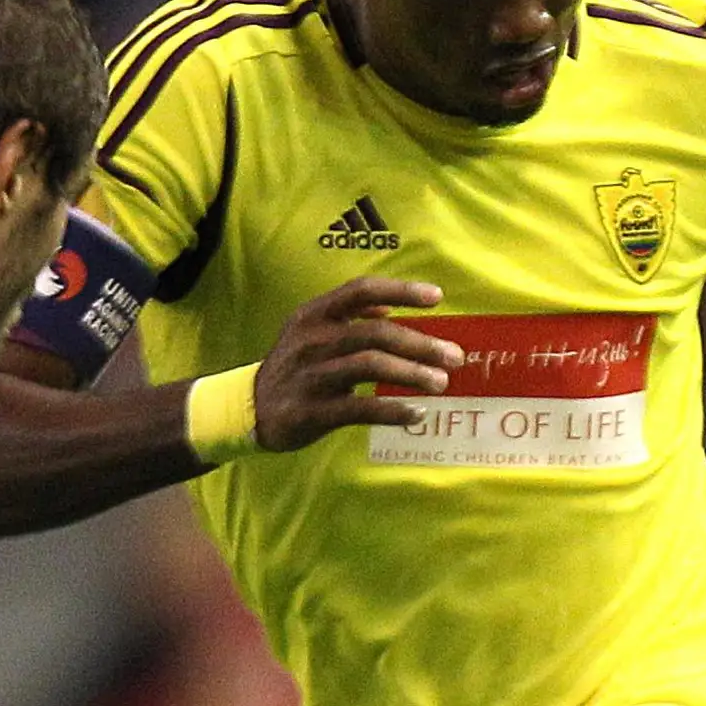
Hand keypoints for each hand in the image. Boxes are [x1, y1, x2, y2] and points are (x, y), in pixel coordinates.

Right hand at [258, 276, 454, 448]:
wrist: (251, 408)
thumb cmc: (296, 366)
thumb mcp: (311, 331)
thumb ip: (347, 316)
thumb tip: (389, 307)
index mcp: (315, 314)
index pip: (361, 291)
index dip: (401, 291)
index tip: (437, 297)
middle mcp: (312, 339)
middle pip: (375, 333)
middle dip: (420, 343)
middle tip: (454, 356)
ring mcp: (311, 375)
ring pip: (369, 366)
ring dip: (411, 373)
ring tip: (441, 383)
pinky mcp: (311, 410)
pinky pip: (359, 409)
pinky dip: (392, 410)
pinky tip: (416, 414)